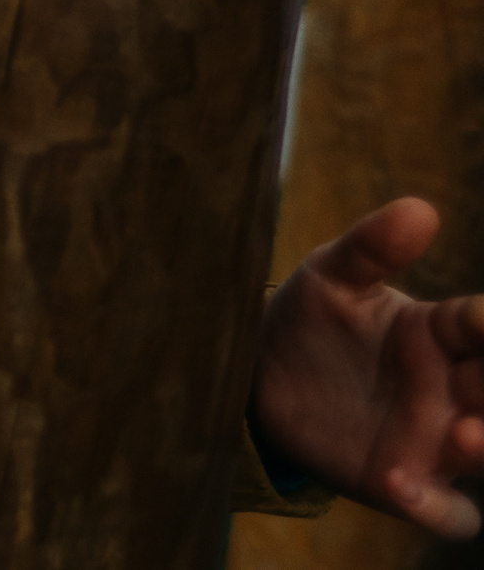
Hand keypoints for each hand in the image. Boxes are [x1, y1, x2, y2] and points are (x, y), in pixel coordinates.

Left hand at [253, 197, 483, 535]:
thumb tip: (419, 209)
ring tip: (464, 435)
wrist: (258, 371)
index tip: (483, 316)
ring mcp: (432, 439)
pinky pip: (446, 511)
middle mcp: (450, 388)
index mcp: (440, 333)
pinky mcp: (403, 483)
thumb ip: (371, 248)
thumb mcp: (329, 277)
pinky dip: (437, 507)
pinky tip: (400, 484)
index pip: (483, 326)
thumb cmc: (309, 318)